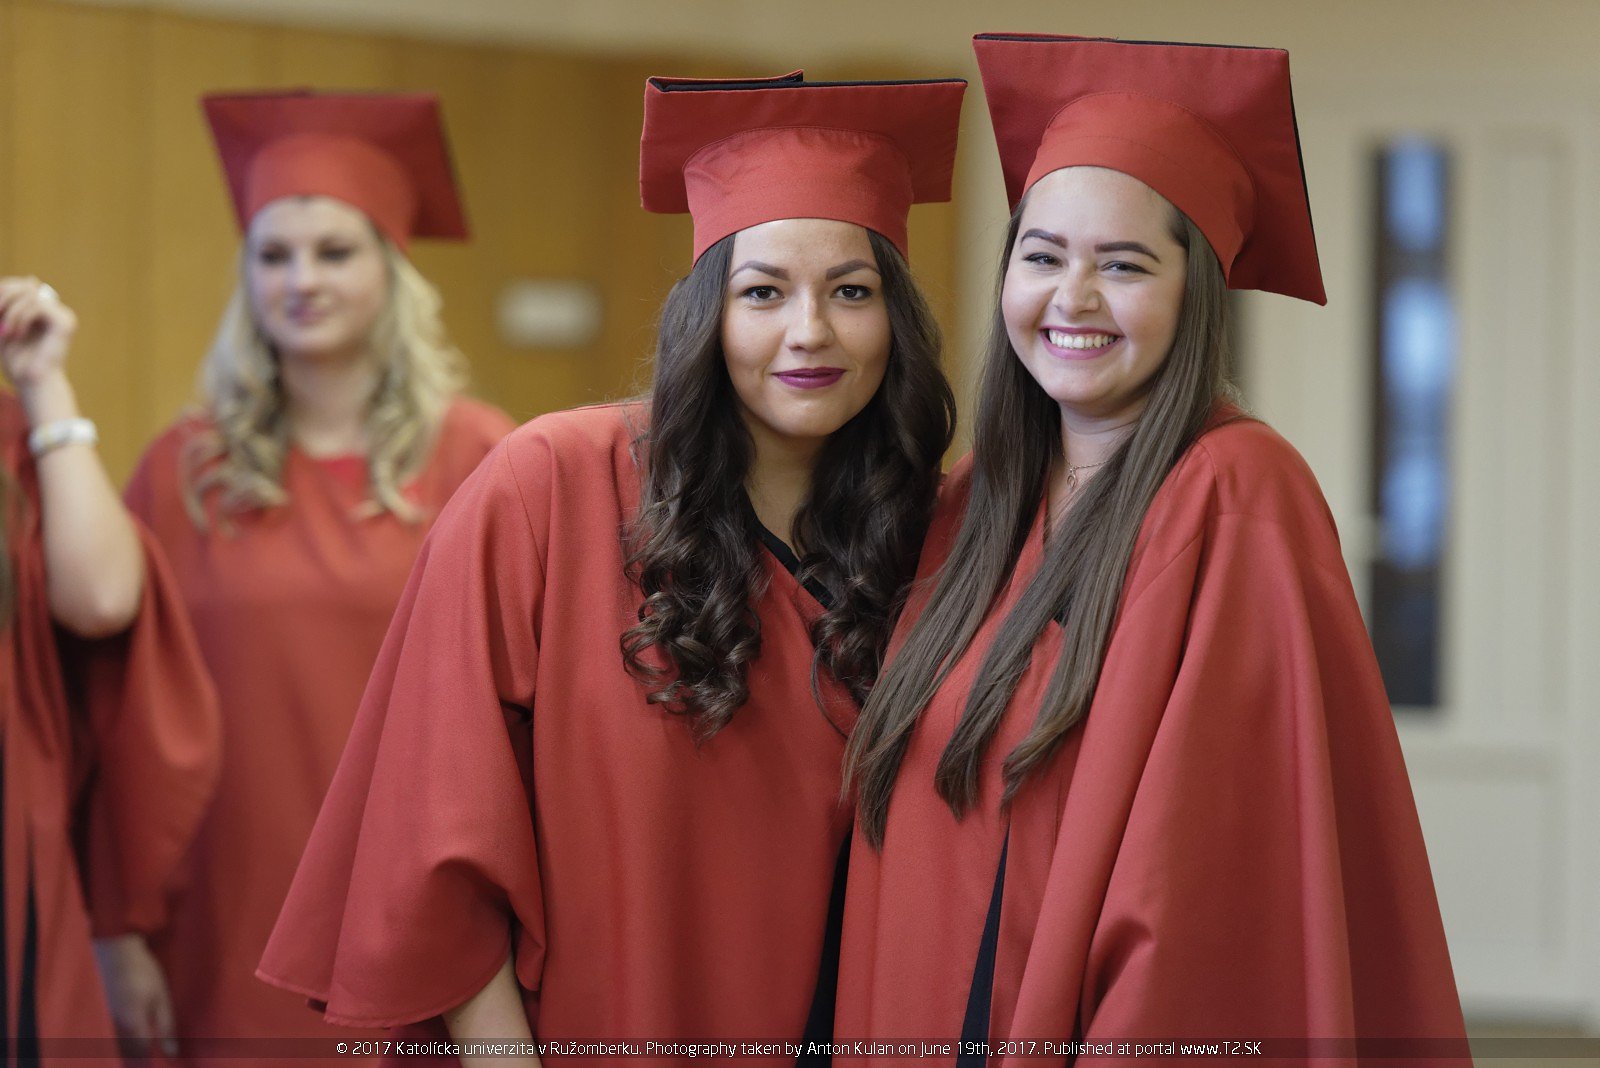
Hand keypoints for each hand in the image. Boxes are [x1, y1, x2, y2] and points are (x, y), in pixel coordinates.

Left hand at [0, 276, 76, 391]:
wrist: (31, 384)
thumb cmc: (18, 362)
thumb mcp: (4, 326)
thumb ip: (7, 306)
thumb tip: (30, 278)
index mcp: (42, 311)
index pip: (21, 286)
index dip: (2, 292)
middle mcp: (56, 310)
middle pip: (25, 285)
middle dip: (3, 297)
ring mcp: (63, 315)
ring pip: (29, 294)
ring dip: (10, 313)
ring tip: (4, 333)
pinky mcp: (65, 322)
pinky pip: (37, 306)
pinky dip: (20, 318)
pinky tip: (17, 334)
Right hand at [93, 934, 179, 1057]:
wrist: (116, 952)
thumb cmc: (143, 972)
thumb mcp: (161, 997)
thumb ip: (166, 1025)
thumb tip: (171, 1052)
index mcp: (133, 1022)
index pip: (141, 1053)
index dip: (150, 1064)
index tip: (161, 1066)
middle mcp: (116, 1026)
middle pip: (126, 1053)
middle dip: (137, 1062)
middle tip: (149, 1064)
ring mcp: (107, 1020)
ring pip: (116, 1046)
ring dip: (128, 1054)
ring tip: (139, 1060)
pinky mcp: (103, 1014)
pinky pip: (111, 1036)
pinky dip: (120, 1044)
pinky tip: (127, 1046)